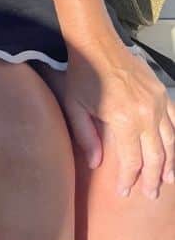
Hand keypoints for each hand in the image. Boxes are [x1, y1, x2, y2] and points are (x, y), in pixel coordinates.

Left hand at [62, 37, 174, 198]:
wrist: (97, 44)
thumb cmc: (82, 76)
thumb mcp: (75, 107)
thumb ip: (86, 137)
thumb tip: (95, 164)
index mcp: (124, 120)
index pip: (132, 160)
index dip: (129, 180)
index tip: (125, 192)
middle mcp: (146, 114)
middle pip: (155, 156)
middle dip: (153, 179)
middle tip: (150, 194)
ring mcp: (158, 103)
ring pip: (170, 142)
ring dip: (170, 164)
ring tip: (167, 180)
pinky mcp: (162, 93)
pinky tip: (173, 151)